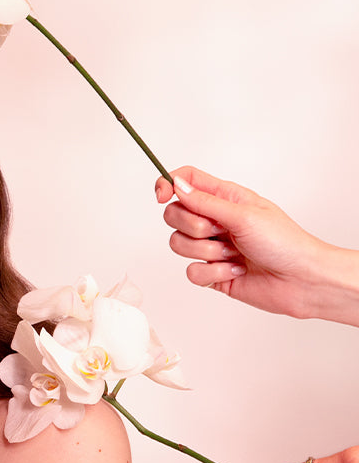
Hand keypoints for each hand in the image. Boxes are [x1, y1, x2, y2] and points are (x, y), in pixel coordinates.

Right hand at [155, 166, 342, 319]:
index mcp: (224, 198)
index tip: (162, 197)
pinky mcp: (211, 272)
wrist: (301, 281)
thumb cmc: (284, 243)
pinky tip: (236, 272)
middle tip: (219, 231)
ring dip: (208, 253)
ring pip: (179, 245)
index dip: (167, 185)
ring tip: (234, 255)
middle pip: (174, 215)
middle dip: (192, 227)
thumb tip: (177, 186)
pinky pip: (191, 272)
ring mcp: (211, 247)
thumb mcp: (244, 215)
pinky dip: (213, 273)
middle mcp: (214, 220)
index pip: (185, 181)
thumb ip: (205, 202)